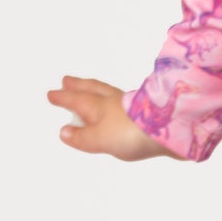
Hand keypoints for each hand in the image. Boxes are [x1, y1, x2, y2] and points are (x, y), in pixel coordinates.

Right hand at [47, 77, 180, 160]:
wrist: (168, 131)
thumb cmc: (132, 132)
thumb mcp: (98, 139)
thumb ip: (81, 137)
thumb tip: (65, 132)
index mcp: (97, 105)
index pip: (75, 100)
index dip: (63, 98)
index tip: (52, 94)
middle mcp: (113, 101)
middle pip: (91, 89)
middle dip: (77, 86)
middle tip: (67, 81)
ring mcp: (130, 105)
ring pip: (107, 93)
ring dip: (96, 90)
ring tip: (90, 90)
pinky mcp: (146, 113)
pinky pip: (123, 103)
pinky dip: (115, 102)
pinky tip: (119, 108)